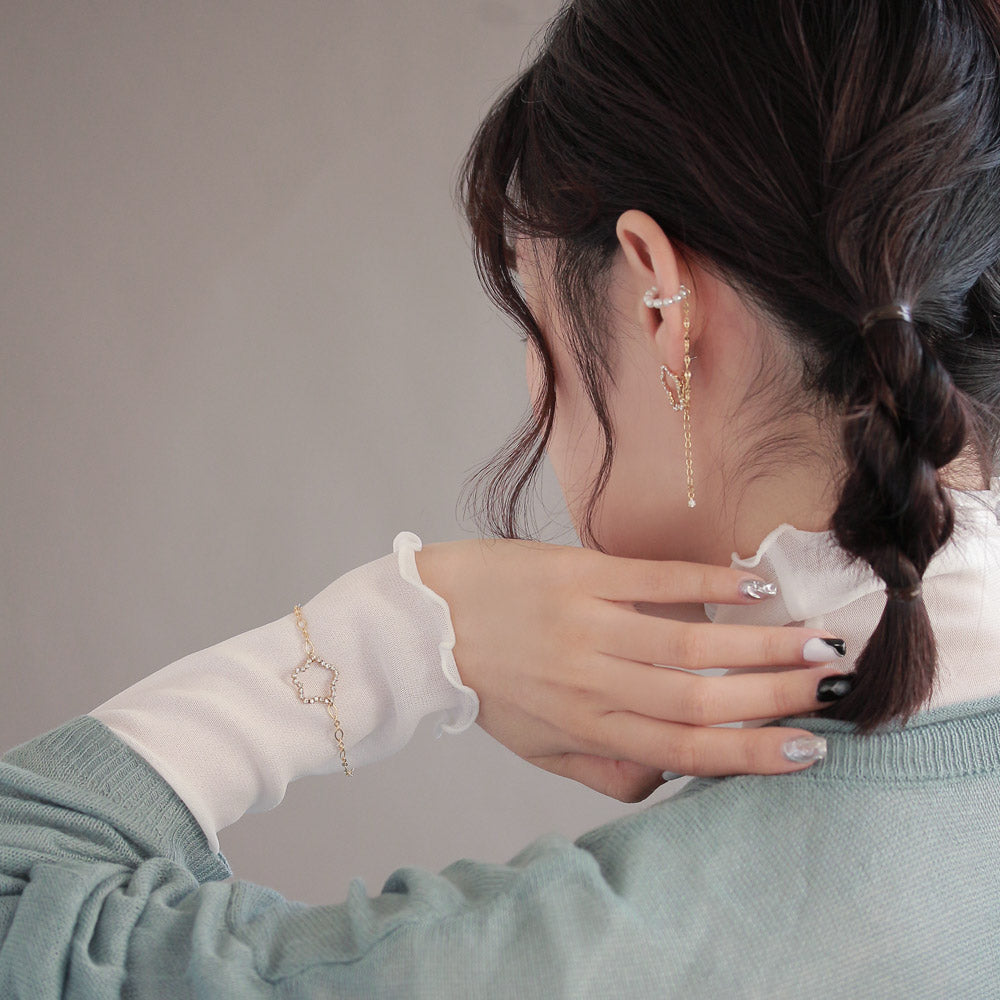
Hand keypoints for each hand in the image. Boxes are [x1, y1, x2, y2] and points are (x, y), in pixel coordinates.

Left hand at [414, 537, 848, 801]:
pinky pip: (656, 581)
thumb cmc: (488, 684)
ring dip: (761, 645)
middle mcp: (594, 683)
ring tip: (816, 642)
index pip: (686, 751)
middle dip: (775, 699)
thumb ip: (602, 770)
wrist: (426, 620)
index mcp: (588, 728)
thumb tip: (669, 782)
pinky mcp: (579, 576)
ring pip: (691, 645)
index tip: (810, 749)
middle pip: (700, 700)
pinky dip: (710, 584)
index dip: (753, 755)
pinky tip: (754, 586)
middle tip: (833, 686)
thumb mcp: (537, 747)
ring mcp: (588, 627)